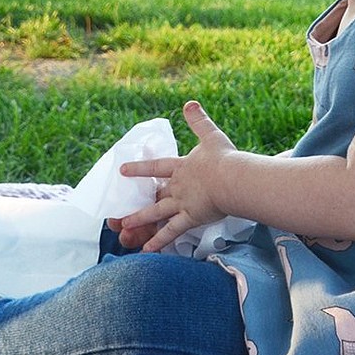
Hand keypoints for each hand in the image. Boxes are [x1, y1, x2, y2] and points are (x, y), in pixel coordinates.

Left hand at [116, 101, 234, 251]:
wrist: (232, 179)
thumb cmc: (224, 158)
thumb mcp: (210, 135)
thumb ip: (198, 121)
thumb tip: (189, 103)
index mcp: (181, 167)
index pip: (155, 167)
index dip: (139, 169)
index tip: (122, 170)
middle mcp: (177, 186)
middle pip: (154, 195)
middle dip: (137, 202)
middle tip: (121, 207)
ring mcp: (182, 203)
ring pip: (156, 213)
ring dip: (140, 221)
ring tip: (124, 229)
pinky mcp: (190, 218)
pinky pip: (171, 232)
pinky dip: (159, 242)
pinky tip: (147, 251)